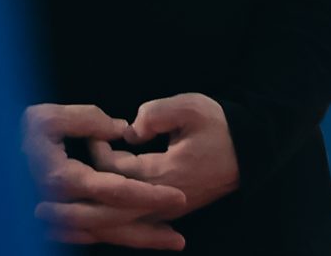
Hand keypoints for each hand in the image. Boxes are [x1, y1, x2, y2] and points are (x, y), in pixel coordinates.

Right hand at [22, 103, 186, 248]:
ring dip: (137, 239)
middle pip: (112, 223)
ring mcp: (57, 219)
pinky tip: (139, 236)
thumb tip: (121, 130)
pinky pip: (90, 235)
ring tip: (172, 240)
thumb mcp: (48, 117)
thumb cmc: (19, 133)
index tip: (179, 196)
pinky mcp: (58, 222)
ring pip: (103, 234)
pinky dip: (115, 237)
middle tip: (180, 237)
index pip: (114, 191)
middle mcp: (60, 206)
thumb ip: (86, 119)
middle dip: (148, 229)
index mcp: (62, 179)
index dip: (148, 195)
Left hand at [91, 94, 240, 218]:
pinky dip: (112, 216)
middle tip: (82, 163)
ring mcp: (165, 212)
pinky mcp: (169, 214)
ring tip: (82, 187)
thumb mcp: (190, 107)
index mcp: (162, 175)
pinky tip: (100, 208)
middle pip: (108, 204)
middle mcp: (160, 202)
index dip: (98, 151)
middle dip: (89, 186)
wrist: (249, 152)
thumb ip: (155, 114)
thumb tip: (129, 132)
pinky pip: (131, 222)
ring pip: (118, 220)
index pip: (114, 170)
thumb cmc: (219, 127)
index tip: (95, 134)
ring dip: (97, 205)